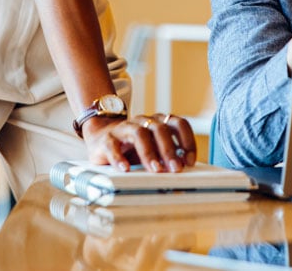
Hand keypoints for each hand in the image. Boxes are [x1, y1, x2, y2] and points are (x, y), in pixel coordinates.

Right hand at [82, 112, 196, 172]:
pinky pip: (113, 145)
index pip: (179, 124)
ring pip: (140, 134)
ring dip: (149, 153)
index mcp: (158, 122)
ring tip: (155, 170)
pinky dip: (119, 157)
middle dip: (169, 150)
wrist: (102, 137)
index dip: (187, 141)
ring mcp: (125, 128)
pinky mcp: (108, 138)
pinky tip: (125, 169)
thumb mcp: (153, 149)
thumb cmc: (133, 147)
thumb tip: (183, 168)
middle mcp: (143, 121)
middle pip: (160, 129)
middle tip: (175, 169)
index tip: (190, 161)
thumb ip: (167, 156)